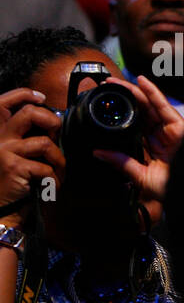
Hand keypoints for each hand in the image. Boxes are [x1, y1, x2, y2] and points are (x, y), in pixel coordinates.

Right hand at [0, 88, 63, 228]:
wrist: (1, 208)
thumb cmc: (14, 181)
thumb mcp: (16, 153)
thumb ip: (26, 136)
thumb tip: (52, 123)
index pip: (3, 102)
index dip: (23, 94)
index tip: (41, 97)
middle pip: (28, 113)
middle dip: (51, 121)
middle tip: (56, 137)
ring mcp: (4, 151)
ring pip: (45, 143)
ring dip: (59, 160)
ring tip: (57, 172)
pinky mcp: (14, 167)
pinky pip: (47, 167)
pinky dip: (56, 179)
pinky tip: (51, 186)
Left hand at [94, 76, 183, 210]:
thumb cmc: (172, 188)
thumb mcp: (141, 177)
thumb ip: (121, 163)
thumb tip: (98, 153)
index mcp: (153, 146)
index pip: (135, 123)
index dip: (121, 112)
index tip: (105, 103)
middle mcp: (161, 135)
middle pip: (141, 111)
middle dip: (124, 96)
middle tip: (107, 85)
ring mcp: (170, 129)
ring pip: (150, 105)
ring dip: (134, 91)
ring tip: (117, 81)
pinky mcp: (179, 125)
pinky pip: (164, 106)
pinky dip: (153, 92)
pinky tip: (141, 81)